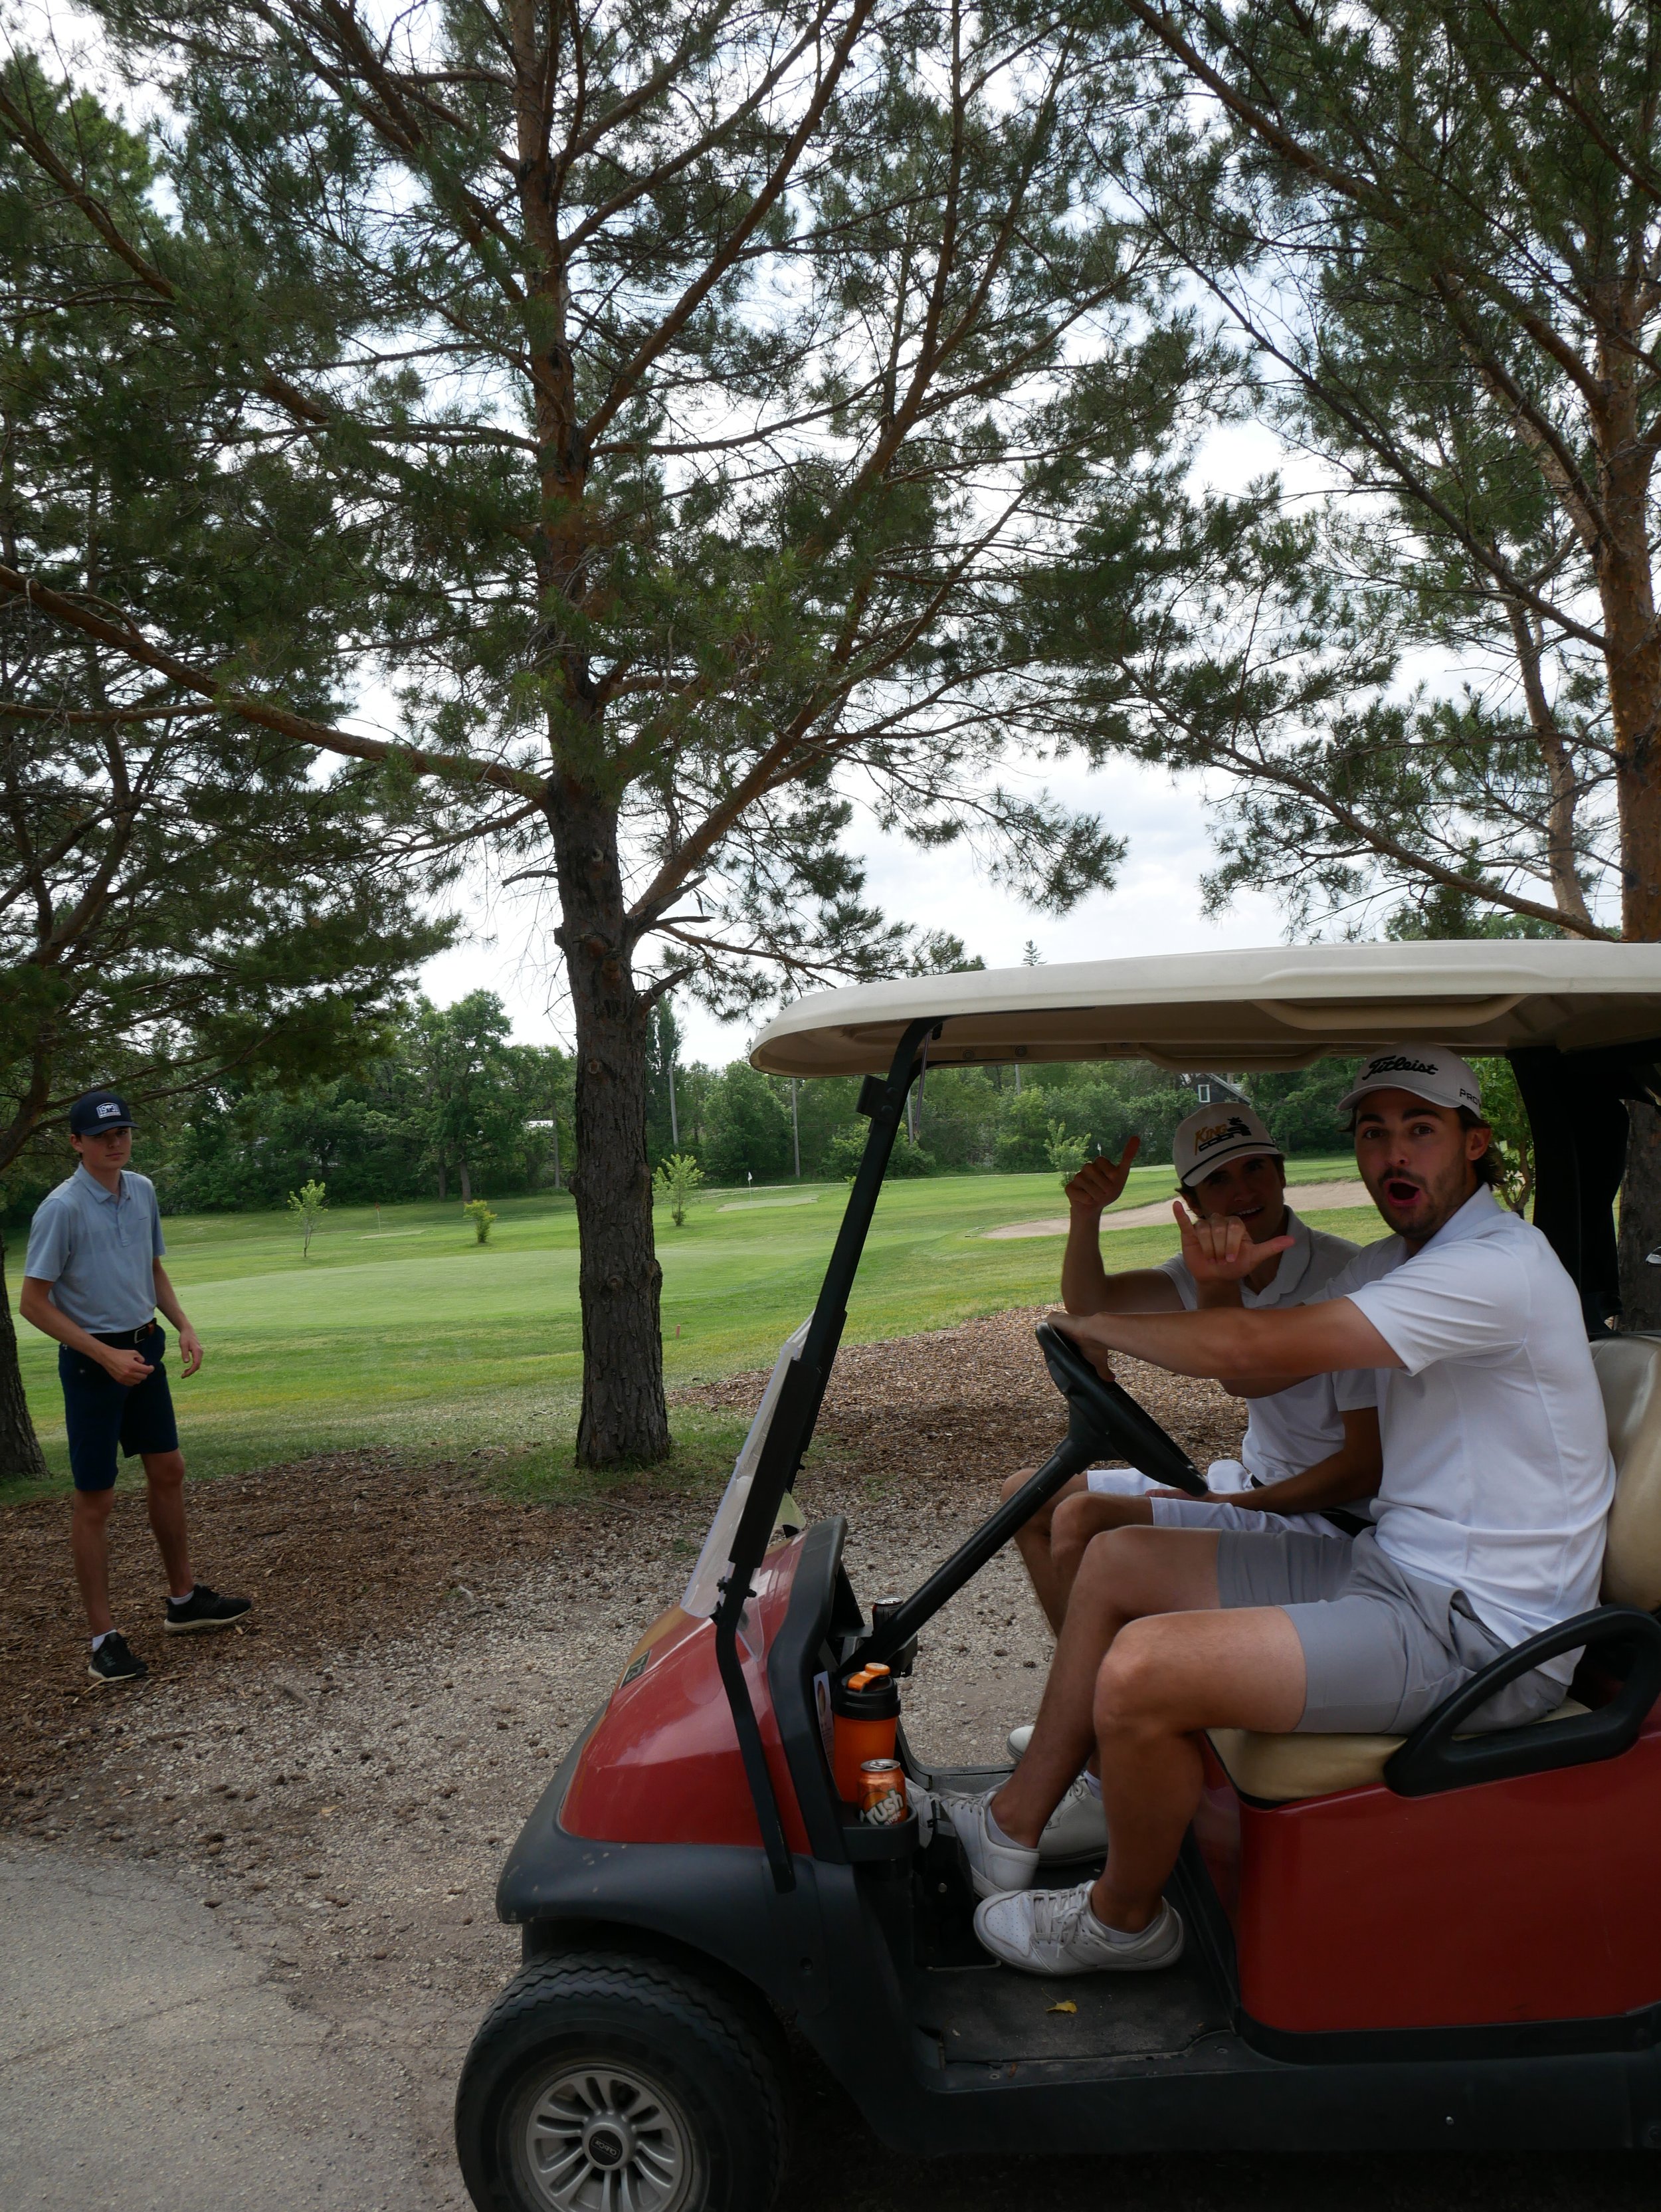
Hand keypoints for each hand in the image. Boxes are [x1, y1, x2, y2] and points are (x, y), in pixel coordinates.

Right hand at [101, 1347, 153, 1386]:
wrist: (108, 1358)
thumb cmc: (121, 1354)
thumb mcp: (133, 1352)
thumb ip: (141, 1358)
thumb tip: (143, 1364)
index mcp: (133, 1366)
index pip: (147, 1370)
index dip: (151, 1368)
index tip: (151, 1367)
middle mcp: (129, 1374)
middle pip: (143, 1377)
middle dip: (145, 1372)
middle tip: (143, 1369)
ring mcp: (124, 1378)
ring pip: (138, 1381)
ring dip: (139, 1377)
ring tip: (137, 1372)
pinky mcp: (120, 1381)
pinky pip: (131, 1384)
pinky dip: (133, 1380)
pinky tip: (132, 1376)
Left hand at [177, 1325, 202, 1377]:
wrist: (188, 1331)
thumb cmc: (185, 1337)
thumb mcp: (183, 1345)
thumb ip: (184, 1353)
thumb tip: (186, 1363)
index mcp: (197, 1351)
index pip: (196, 1364)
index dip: (191, 1371)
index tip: (184, 1375)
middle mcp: (200, 1353)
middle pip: (197, 1366)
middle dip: (191, 1372)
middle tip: (182, 1376)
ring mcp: (200, 1353)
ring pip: (197, 1365)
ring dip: (191, 1370)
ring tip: (183, 1374)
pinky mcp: (198, 1354)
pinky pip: (196, 1362)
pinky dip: (192, 1367)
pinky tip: (186, 1369)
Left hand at [1044, 1308, 1114, 1380]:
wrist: (1094, 1332)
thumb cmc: (1096, 1345)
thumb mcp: (1098, 1361)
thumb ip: (1103, 1371)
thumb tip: (1112, 1380)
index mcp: (1072, 1334)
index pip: (1060, 1342)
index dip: (1059, 1350)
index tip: (1059, 1359)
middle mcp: (1064, 1326)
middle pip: (1051, 1338)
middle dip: (1052, 1346)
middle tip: (1054, 1356)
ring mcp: (1058, 1321)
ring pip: (1045, 1332)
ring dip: (1046, 1341)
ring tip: (1050, 1351)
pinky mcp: (1052, 1318)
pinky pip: (1042, 1327)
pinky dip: (1042, 1335)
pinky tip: (1044, 1344)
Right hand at [1065, 1136, 1140, 1213]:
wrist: (1095, 1207)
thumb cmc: (1109, 1191)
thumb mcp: (1121, 1175)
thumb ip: (1127, 1156)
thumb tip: (1136, 1137)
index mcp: (1098, 1163)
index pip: (1101, 1161)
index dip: (1110, 1175)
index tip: (1112, 1182)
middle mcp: (1086, 1168)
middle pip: (1093, 1171)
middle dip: (1104, 1186)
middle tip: (1105, 1192)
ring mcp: (1076, 1177)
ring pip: (1086, 1183)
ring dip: (1096, 1194)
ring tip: (1097, 1197)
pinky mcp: (1069, 1188)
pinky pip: (1079, 1193)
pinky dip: (1087, 1200)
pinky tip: (1088, 1201)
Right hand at [1172, 1199, 1293, 1285]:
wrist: (1217, 1278)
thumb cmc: (1236, 1267)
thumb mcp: (1255, 1258)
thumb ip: (1271, 1247)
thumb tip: (1293, 1240)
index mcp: (1236, 1224)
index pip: (1234, 1227)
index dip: (1231, 1245)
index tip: (1231, 1261)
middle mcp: (1219, 1221)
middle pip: (1218, 1228)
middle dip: (1220, 1249)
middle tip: (1220, 1261)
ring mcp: (1203, 1226)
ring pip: (1203, 1229)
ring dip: (1208, 1248)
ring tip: (1211, 1259)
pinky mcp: (1189, 1233)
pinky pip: (1184, 1221)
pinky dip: (1179, 1213)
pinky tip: (1176, 1205)